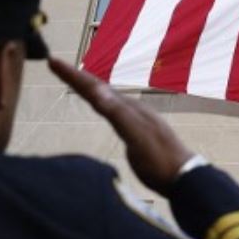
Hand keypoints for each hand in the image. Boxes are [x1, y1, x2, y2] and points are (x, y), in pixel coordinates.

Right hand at [48, 56, 195, 195]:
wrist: (186, 177)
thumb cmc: (160, 162)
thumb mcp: (137, 139)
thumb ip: (119, 115)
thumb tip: (98, 91)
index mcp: (128, 109)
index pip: (95, 87)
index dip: (73, 75)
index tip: (52, 61)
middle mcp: (132, 109)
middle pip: (99, 88)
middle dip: (76, 76)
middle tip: (55, 64)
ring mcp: (137, 119)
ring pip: (107, 97)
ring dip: (89, 86)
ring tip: (75, 79)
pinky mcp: (138, 132)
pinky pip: (114, 110)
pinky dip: (101, 103)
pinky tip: (104, 107)